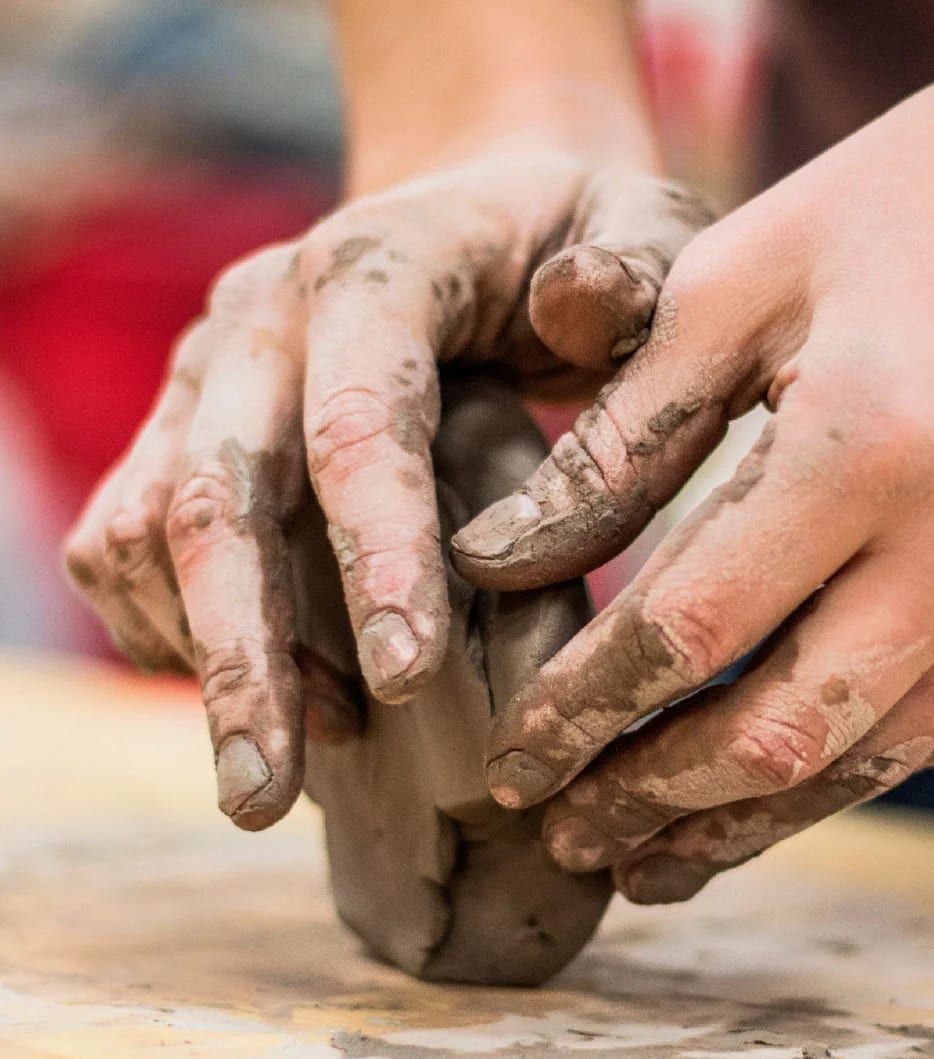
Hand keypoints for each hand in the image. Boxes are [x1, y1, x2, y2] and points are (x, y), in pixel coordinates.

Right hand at [64, 153, 711, 828]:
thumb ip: (635, 271)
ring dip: (205, 659)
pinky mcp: (178, 431)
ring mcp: (204, 379)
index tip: (406, 683)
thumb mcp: (639, 227)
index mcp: (376, 271)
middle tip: (263, 799)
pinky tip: (254, 696)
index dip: (376, 554)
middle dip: (242, 658)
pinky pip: (124, 543)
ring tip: (282, 770)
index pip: (358, 420)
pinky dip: (168, 633)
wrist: (470, 215)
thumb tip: (578, 308)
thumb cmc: (570, 242)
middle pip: (216, 498)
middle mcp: (261, 322)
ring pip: (147, 532)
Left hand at [451, 4, 933, 901]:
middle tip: (563, 834)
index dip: (582, 711)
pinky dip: (835, 776)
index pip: (685, 629)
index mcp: (872, 445)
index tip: (511, 763)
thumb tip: (496, 560)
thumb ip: (618, 439)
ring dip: (742, 823)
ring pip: (865, 762)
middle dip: (650, 798)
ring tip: (642, 861)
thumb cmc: (904, 207)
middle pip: (775, 732)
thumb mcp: (738, 285)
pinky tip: (759, 797)